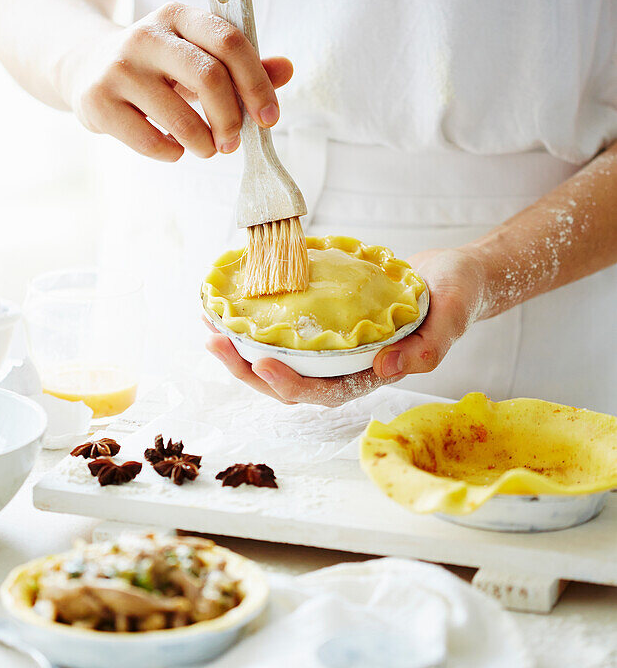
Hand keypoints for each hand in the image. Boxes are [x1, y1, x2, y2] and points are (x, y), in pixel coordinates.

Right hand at [62, 2, 292, 161]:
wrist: (85, 65)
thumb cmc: (157, 65)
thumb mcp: (196, 54)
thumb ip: (241, 64)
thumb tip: (286, 70)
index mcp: (179, 15)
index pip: (230, 42)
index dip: (257, 84)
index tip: (269, 117)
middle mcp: (146, 35)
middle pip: (209, 78)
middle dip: (231, 120)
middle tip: (233, 142)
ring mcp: (118, 67)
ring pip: (180, 119)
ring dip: (204, 145)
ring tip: (206, 148)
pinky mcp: (97, 100)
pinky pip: (149, 141)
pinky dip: (171, 153)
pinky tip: (172, 147)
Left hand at [205, 247, 486, 405]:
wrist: (457, 275)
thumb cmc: (458, 297)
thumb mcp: (452, 317)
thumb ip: (427, 348)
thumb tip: (388, 368)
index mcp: (372, 374)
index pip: (324, 392)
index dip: (290, 384)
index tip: (263, 361)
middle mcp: (345, 366)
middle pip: (289, 380)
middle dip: (247, 367)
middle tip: (215, 341)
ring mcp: (332, 346)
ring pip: (279, 357)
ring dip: (242, 347)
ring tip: (209, 326)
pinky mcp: (324, 322)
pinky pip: (285, 328)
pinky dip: (257, 319)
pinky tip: (230, 304)